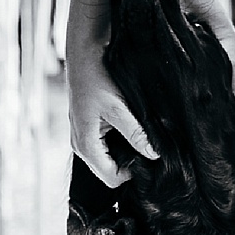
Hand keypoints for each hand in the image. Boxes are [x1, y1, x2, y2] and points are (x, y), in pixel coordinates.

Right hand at [67, 41, 156, 187]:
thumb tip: (154, 155)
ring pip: (108, 159)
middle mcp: (80, 146)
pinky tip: (129, 127)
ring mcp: (82, 138)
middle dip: (129, 163)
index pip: (112, 179)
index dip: (132, 172)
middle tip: (147, 145)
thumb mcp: (119, 107)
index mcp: (85, 145)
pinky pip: (104, 147)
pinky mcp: (86, 129)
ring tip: (139, 135)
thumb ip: (136, 133)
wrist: (83, 55)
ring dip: (124, 152)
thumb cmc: (97, 78)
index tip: (149, 156)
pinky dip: (118, 142)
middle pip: (109, 171)